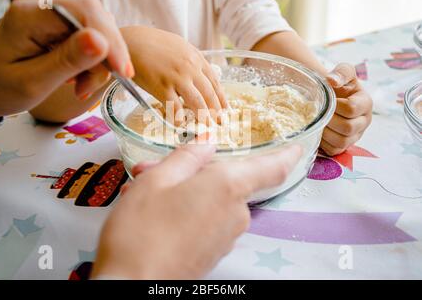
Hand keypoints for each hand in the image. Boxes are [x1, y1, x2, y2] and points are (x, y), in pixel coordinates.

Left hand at [0, 0, 131, 116]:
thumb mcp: (33, 83)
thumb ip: (67, 61)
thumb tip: (101, 42)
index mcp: (28, 15)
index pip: (84, 12)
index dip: (110, 40)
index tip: (122, 72)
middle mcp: (41, 3)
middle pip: (95, 19)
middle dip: (105, 56)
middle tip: (91, 87)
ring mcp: (50, 10)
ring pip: (97, 29)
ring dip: (98, 62)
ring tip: (80, 86)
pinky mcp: (57, 20)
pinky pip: (89, 35)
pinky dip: (91, 60)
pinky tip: (78, 76)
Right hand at [91, 144, 301, 279]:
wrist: (132, 286)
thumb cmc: (141, 229)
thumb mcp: (156, 180)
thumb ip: (187, 157)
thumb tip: (207, 145)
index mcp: (227, 187)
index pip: (271, 169)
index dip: (285, 155)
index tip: (298, 148)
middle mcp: (235, 213)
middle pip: (225, 181)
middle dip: (192, 172)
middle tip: (151, 170)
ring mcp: (226, 237)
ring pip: (211, 201)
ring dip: (183, 192)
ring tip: (143, 194)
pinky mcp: (213, 254)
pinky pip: (206, 221)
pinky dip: (186, 211)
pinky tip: (154, 214)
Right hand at [121, 26, 227, 122]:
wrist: (131, 41)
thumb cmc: (153, 44)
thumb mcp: (180, 47)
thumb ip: (192, 62)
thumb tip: (200, 77)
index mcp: (196, 58)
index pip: (215, 82)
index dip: (221, 99)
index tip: (225, 110)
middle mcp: (190, 68)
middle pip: (209, 94)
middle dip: (216, 112)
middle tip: (219, 124)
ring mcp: (176, 78)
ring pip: (197, 102)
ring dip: (203, 117)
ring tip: (206, 128)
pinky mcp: (161, 87)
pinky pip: (174, 107)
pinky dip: (179, 118)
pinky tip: (181, 124)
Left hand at [321, 64, 372, 155]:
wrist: (329, 96)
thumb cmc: (337, 84)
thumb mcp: (342, 72)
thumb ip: (341, 72)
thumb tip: (332, 80)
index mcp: (365, 103)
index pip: (352, 109)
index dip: (335, 105)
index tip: (327, 100)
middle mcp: (363, 122)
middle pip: (348, 128)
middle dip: (330, 120)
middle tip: (319, 112)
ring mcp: (354, 136)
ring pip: (341, 142)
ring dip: (325, 132)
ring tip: (318, 121)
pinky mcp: (343, 147)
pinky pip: (334, 150)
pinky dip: (323, 143)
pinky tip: (318, 131)